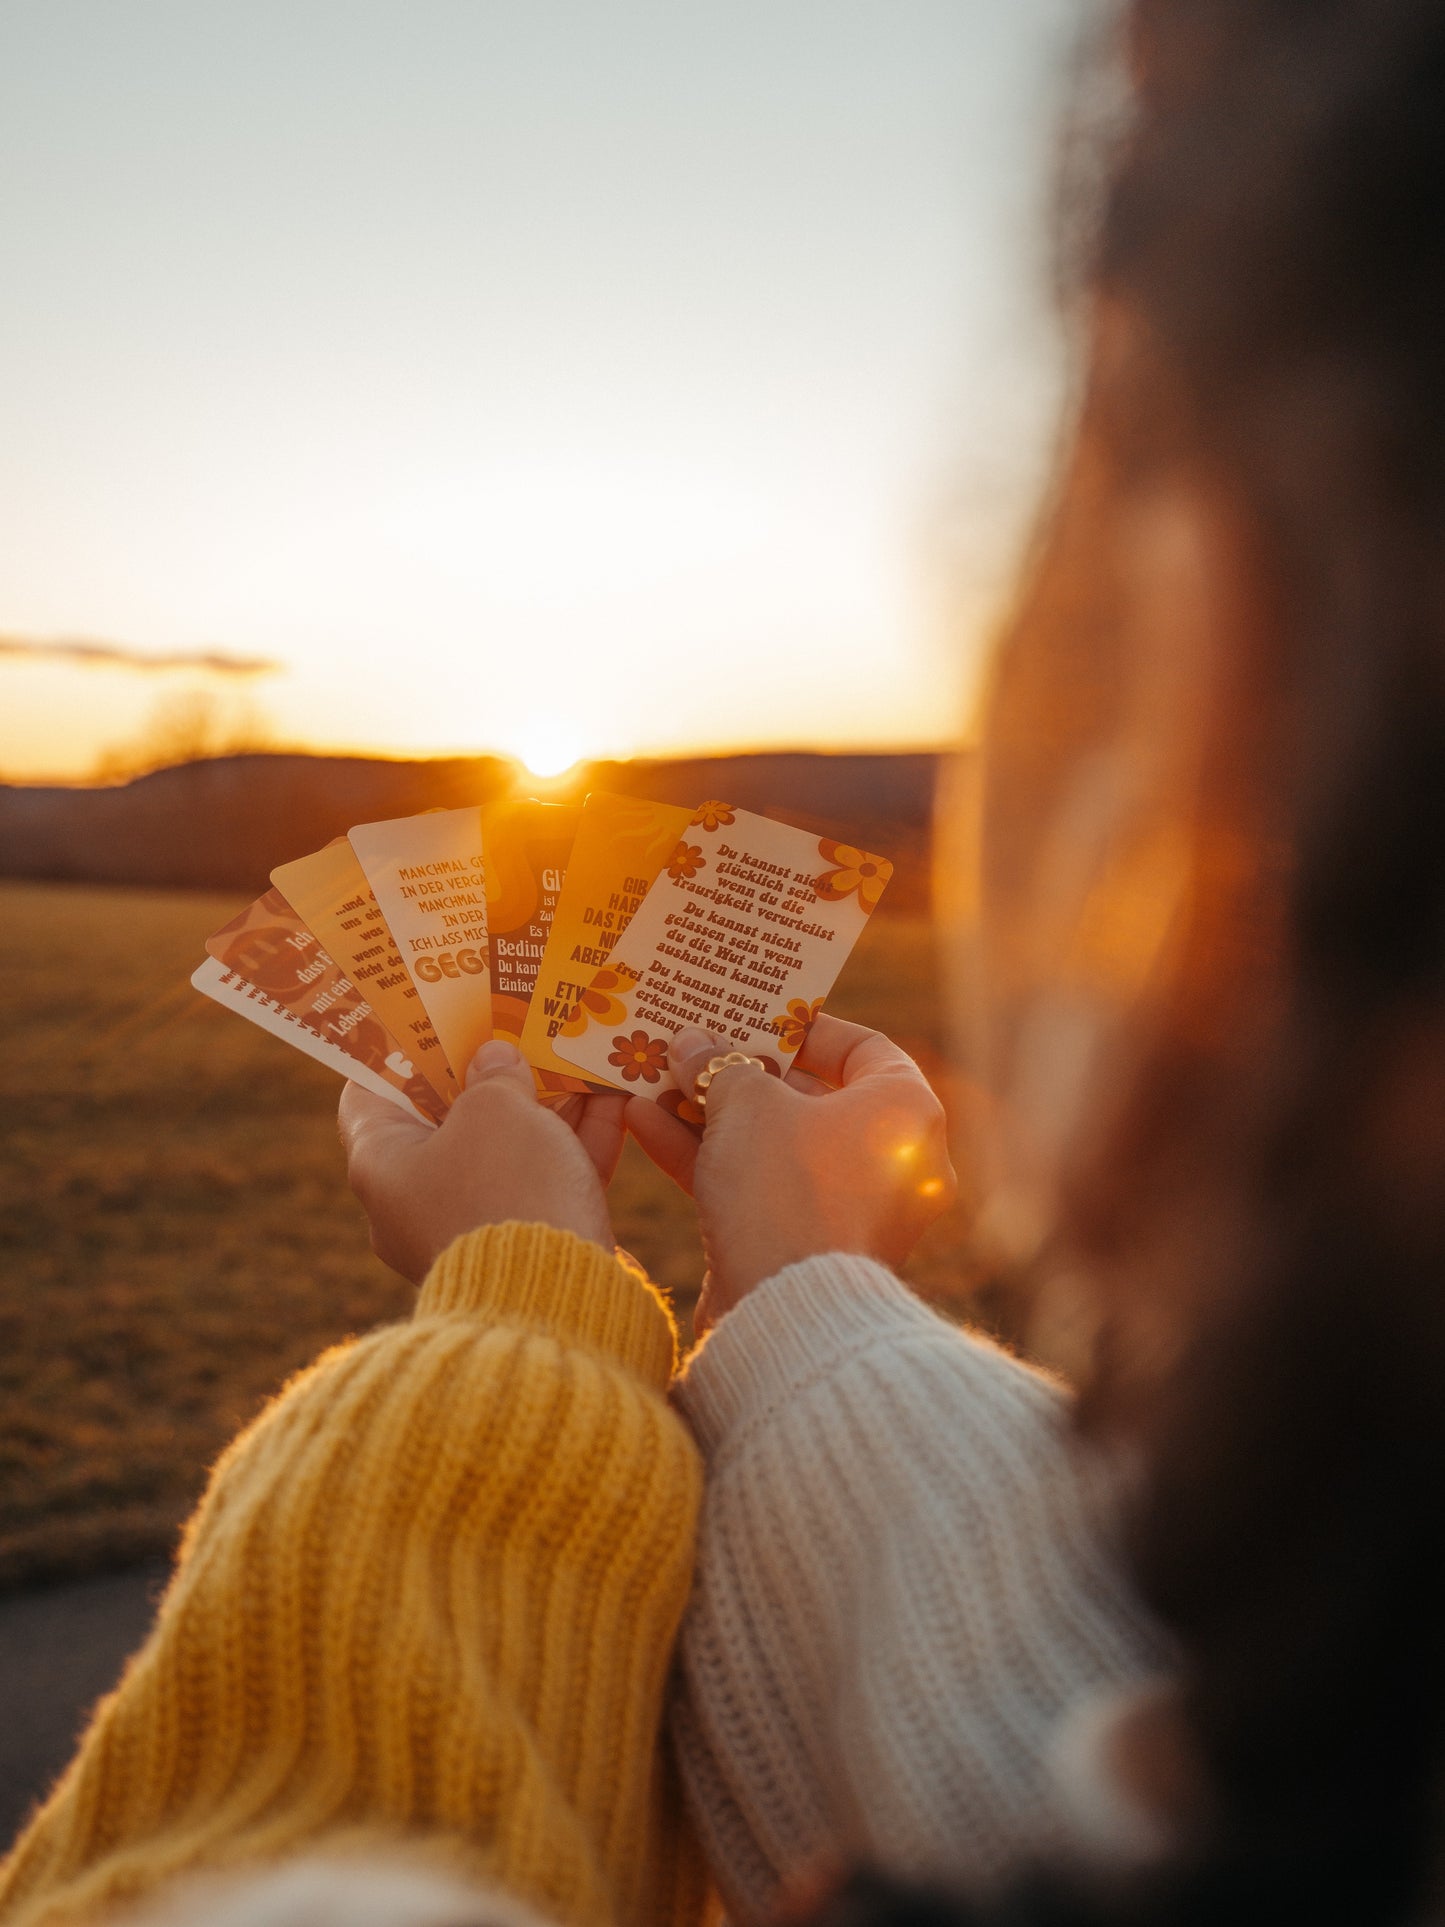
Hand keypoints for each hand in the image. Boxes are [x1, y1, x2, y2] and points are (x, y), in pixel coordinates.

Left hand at [339, 1040, 626, 1282]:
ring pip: (507, 1148)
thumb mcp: (497, 1109)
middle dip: (488, 1071)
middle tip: (517, 1024)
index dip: (397, 1047)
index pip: (368, 1092)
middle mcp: (413, 1200)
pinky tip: (615, 1102)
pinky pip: (545, 1181)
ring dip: (544, 1103)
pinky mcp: (524, 1244)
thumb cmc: (506, 1189)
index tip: (430, 1013)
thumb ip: (494, 1074)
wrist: (557, 1303)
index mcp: (381, 1164)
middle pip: (447, 1118)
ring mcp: (471, 1225)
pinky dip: (575, 1144)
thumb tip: (494, 1060)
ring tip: (577, 1053)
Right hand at [625, 1015, 955, 1330]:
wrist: (788, 1317)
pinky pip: (762, 1188)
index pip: (865, 1048)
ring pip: (775, 1145)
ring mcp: (852, 1209)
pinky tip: (644, 1127)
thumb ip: (719, 1066)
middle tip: (690, 1047)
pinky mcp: (810, 1248)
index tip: (753, 1017)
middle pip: (810, 1098)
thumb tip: (693, 1042)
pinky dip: (711, 1159)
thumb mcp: (747, 1106)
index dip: (803, 1028)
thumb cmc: (785, 1187)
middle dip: (739, 1073)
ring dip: (711, 1114)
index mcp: (906, 1111)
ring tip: (651, 1080)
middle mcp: (894, 1159)